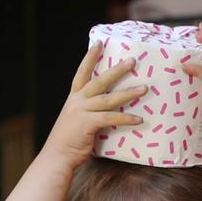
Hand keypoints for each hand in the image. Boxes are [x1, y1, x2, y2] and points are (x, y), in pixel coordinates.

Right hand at [43, 41, 146, 168]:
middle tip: (132, 61)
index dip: (90, 58)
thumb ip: (88, 113)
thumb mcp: (75, 121)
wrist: (57, 157)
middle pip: (99, 81)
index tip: (99, 43)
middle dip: (116, 70)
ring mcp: (81, 112)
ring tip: (144, 88)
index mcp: (73, 99)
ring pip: (108, 98)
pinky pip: (110, 118)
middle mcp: (76, 102)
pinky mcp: (87, 124)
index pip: (82, 73)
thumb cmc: (68, 142)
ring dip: (128, 92)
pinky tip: (139, 119)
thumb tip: (107, 111)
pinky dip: (125, 118)